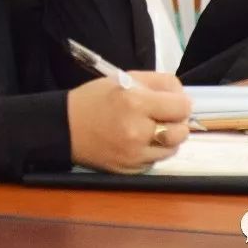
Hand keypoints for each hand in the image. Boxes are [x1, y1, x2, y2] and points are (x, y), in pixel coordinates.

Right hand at [67, 72, 191, 173]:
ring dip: (167, 138)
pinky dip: (152, 151)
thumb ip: (158, 82)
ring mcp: (134, 154)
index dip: (180, 102)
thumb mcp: (125, 78)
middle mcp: (138, 131)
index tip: (172, 102)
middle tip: (164, 116)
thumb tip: (182, 94)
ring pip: (172, 149)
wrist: (65, 127)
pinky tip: (138, 141)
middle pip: (181, 131)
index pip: (182, 107)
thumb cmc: (95, 98)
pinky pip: (155, 161)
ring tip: (151, 129)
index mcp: (136, 102)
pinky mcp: (130, 170)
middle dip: (177, 122)